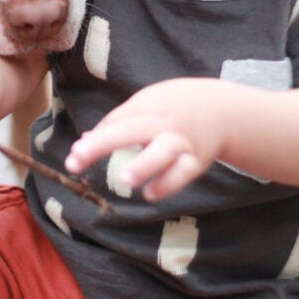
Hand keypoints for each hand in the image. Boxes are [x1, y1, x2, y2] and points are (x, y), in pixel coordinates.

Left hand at [65, 79, 222, 200]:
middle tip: (76, 159)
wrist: (224, 109)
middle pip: (130, 130)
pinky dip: (168, 183)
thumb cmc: (175, 107)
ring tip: (124, 179)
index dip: (94, 139)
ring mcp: (180, 141)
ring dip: (143, 165)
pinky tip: (149, 194)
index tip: (74, 156)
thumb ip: (117, 121)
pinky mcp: (196, 160)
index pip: (116, 120)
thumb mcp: (148, 104)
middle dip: (102, 144)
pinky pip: (183, 172)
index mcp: (147, 106)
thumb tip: (84, 141)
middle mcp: (162, 122)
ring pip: (162, 151)